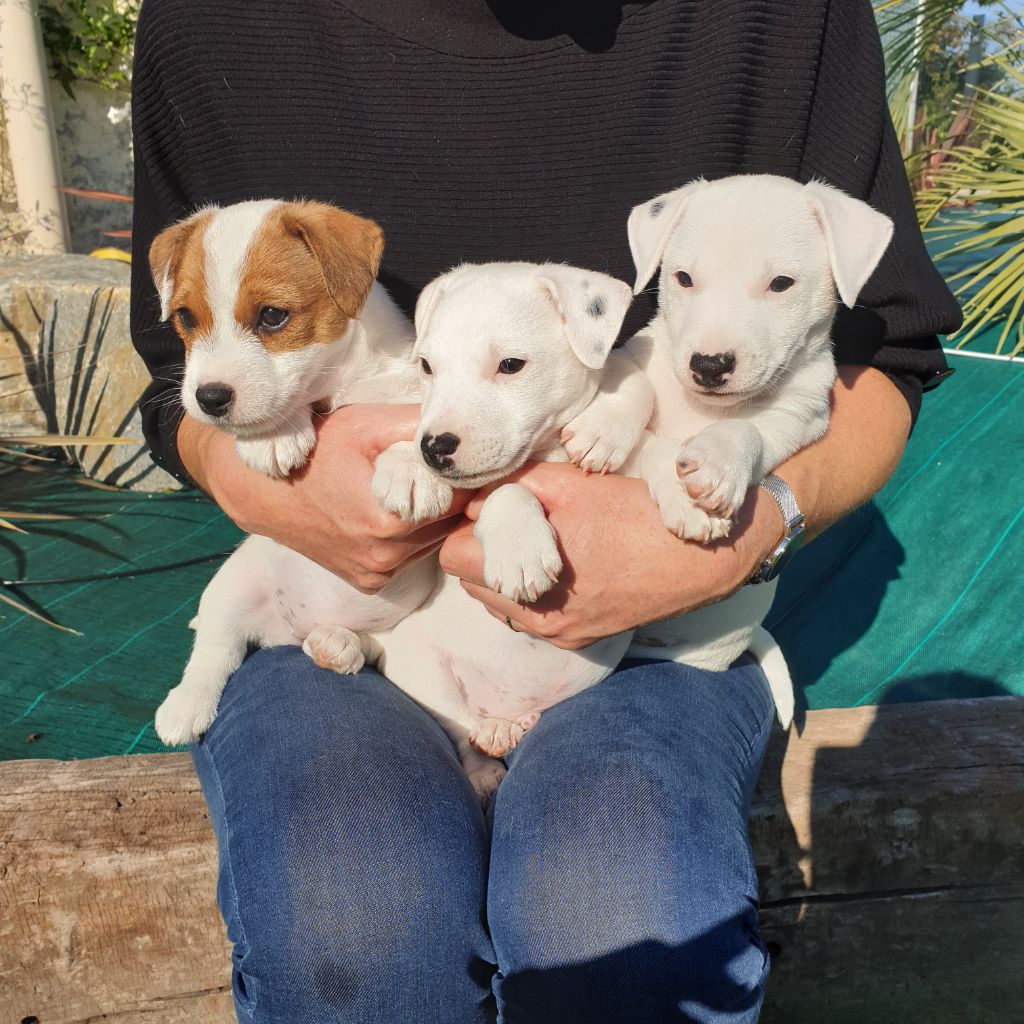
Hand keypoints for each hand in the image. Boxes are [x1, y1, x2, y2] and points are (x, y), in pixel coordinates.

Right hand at [179, 404, 471, 591]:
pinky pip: (409, 557)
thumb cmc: (317, 452)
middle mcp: (386, 557)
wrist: (264, 491)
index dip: (466, 477)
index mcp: (390, 523)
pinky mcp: (369, 581)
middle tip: (441, 470)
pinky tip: (394, 510)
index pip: (459, 501)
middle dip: (453, 498)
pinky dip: (411, 536)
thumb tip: (459, 429)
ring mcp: (377, 574)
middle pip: (449, 526)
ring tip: (415, 487)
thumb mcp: (366, 426)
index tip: (460, 460)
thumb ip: (415, 426)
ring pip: (432, 543)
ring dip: (433, 519)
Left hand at [439, 461, 783, 648]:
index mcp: (530, 581)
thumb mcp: (572, 484)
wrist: (699, 555)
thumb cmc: (635, 513)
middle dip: (482, 553)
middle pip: (475, 584)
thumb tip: (477, 499)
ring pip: (502, 603)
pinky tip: (561, 563)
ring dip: (506, 574)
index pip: (456, 559)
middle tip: (510, 524)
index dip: (465, 530)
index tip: (485, 511)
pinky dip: (534, 592)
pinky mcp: (582, 638)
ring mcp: (561, 633)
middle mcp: (540, 619)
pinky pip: (533, 616)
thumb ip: (516, 487)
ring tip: (537, 542)